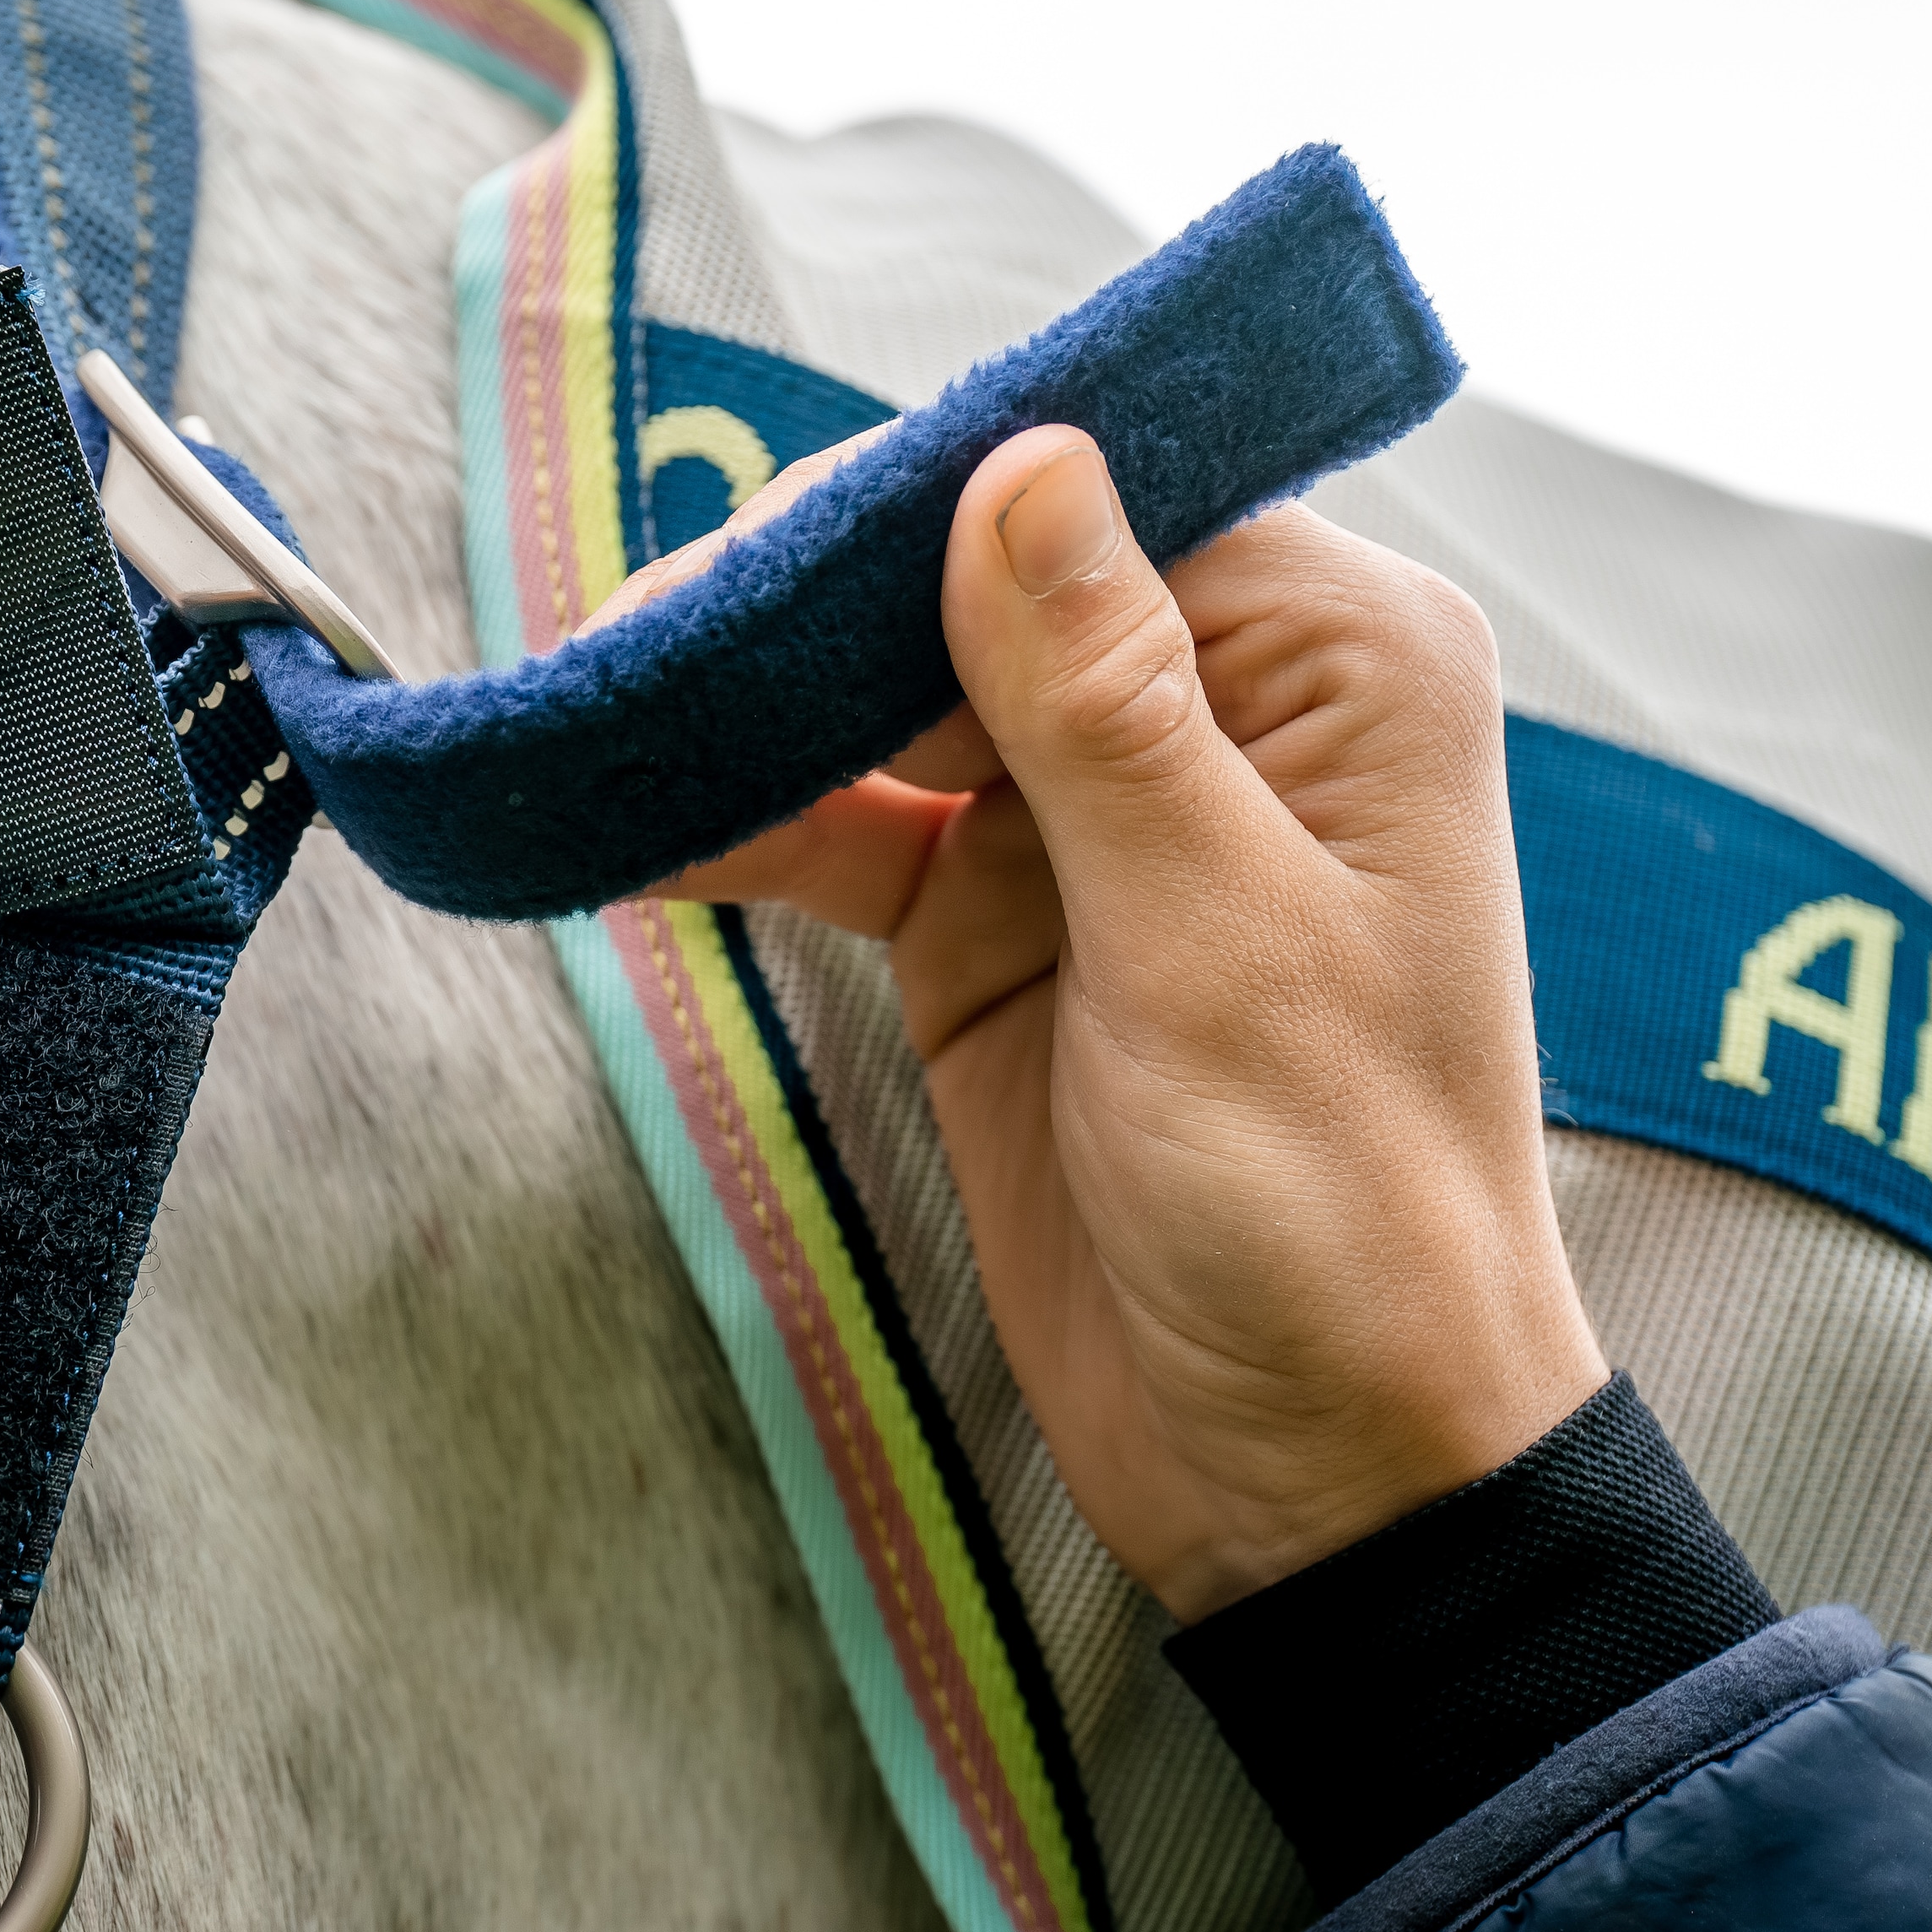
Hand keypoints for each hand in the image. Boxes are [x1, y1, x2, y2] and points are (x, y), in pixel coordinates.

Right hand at [628, 427, 1605, 1619]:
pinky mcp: (996, 926)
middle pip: (969, 584)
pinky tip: (628, 827)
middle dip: (801, 609)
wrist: (1318, 1469)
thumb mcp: (1214, 941)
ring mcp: (1095, 821)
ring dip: (745, 714)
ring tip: (595, 721)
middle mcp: (1221, 710)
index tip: (754, 554)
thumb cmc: (1336, 1208)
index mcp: (1333, 666)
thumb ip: (1102, 702)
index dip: (921, 508)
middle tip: (632, 649)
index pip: (1101, 501)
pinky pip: (843, 830)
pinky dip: (739, 826)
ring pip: (884, 703)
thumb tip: (1019, 462)